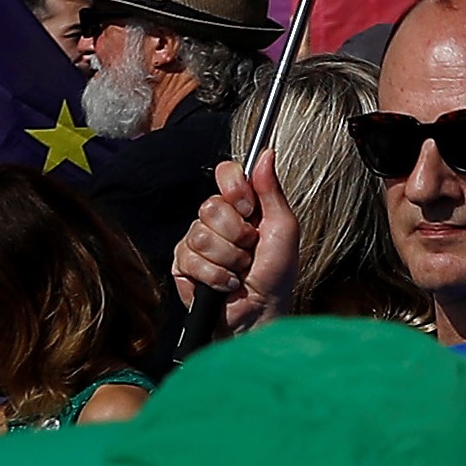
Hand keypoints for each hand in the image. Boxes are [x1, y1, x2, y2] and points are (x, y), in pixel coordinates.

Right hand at [173, 155, 294, 330]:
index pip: (226, 174)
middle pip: (210, 206)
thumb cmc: (276, 273)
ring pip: (200, 234)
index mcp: (242, 207)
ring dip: (229, 258)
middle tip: (250, 248)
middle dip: (237, 233)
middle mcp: (217, 220)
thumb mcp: (283, 228)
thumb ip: (272, 191)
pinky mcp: (182, 265)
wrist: (259, 312)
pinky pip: (190, 258)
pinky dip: (215, 274)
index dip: (234, 188)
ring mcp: (197, 242)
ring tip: (240, 269)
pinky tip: (226, 283)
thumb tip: (266, 154)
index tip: (247, 207)